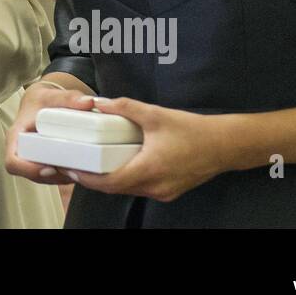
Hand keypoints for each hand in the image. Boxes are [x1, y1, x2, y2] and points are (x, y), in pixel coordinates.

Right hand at [5, 80, 97, 184]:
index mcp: (16, 137)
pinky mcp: (46, 164)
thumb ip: (69, 97)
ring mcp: (34, 161)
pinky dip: (68, 174)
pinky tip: (83, 167)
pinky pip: (55, 176)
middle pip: (32, 174)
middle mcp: (23, 152)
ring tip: (82, 168)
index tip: (49, 168)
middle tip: (75, 169)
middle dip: (54, 176)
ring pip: (46, 178)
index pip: (13, 162)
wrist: (42, 103)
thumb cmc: (42, 100)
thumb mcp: (53, 95)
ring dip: (63, 177)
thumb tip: (89, 102)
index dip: (29, 169)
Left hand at [62, 96, 229, 201]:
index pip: (109, 183)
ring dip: (110, 180)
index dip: (87, 178)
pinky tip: (119, 165)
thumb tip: (100, 102)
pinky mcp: (169, 191)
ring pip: (128, 190)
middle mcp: (154, 187)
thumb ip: (125, 107)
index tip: (71, 169)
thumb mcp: (155, 114)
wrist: (224, 144)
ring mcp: (163, 192)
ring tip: (92, 164)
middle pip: (116, 189)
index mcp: (148, 170)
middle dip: (94, 179)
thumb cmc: (192, 130)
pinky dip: (126, 179)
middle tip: (76, 165)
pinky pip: (141, 188)